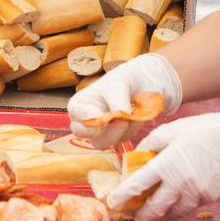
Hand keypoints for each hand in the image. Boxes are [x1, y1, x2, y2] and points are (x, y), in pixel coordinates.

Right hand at [66, 52, 182, 148]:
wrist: (144, 84)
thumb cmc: (124, 79)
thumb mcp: (119, 82)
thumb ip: (117, 98)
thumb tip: (121, 114)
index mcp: (80, 104)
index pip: (75, 112)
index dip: (84, 115)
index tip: (97, 115)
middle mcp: (86, 120)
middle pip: (82, 133)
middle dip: (98, 130)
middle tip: (118, 122)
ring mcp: (101, 131)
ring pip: (102, 141)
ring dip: (119, 130)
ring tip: (133, 113)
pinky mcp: (117, 137)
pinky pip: (122, 139)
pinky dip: (131, 128)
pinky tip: (137, 115)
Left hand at [106, 105, 219, 220]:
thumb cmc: (204, 130)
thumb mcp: (171, 130)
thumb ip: (150, 145)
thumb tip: (136, 157)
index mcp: (165, 165)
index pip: (137, 186)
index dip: (122, 197)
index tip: (112, 203)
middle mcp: (179, 184)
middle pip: (154, 208)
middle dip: (141, 215)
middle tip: (133, 217)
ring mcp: (196, 194)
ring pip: (173, 212)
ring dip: (160, 214)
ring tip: (152, 213)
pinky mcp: (209, 199)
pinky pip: (190, 207)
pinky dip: (179, 207)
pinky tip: (175, 202)